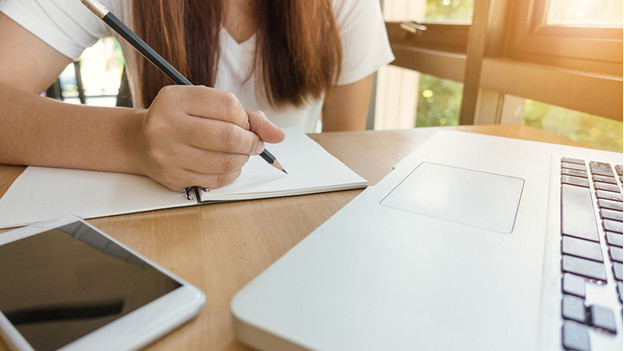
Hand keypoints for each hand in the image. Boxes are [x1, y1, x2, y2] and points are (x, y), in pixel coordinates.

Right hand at [136, 85, 283, 190]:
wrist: (140, 142)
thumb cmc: (182, 119)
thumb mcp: (205, 105)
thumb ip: (245, 115)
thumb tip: (277, 135)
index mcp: (176, 98)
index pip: (228, 106)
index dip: (245, 118)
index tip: (246, 124)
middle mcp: (167, 125)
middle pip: (229, 137)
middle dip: (251, 142)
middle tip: (253, 143)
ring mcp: (167, 153)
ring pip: (225, 161)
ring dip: (242, 159)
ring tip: (240, 153)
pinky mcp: (172, 176)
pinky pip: (215, 180)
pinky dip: (230, 173)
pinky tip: (227, 165)